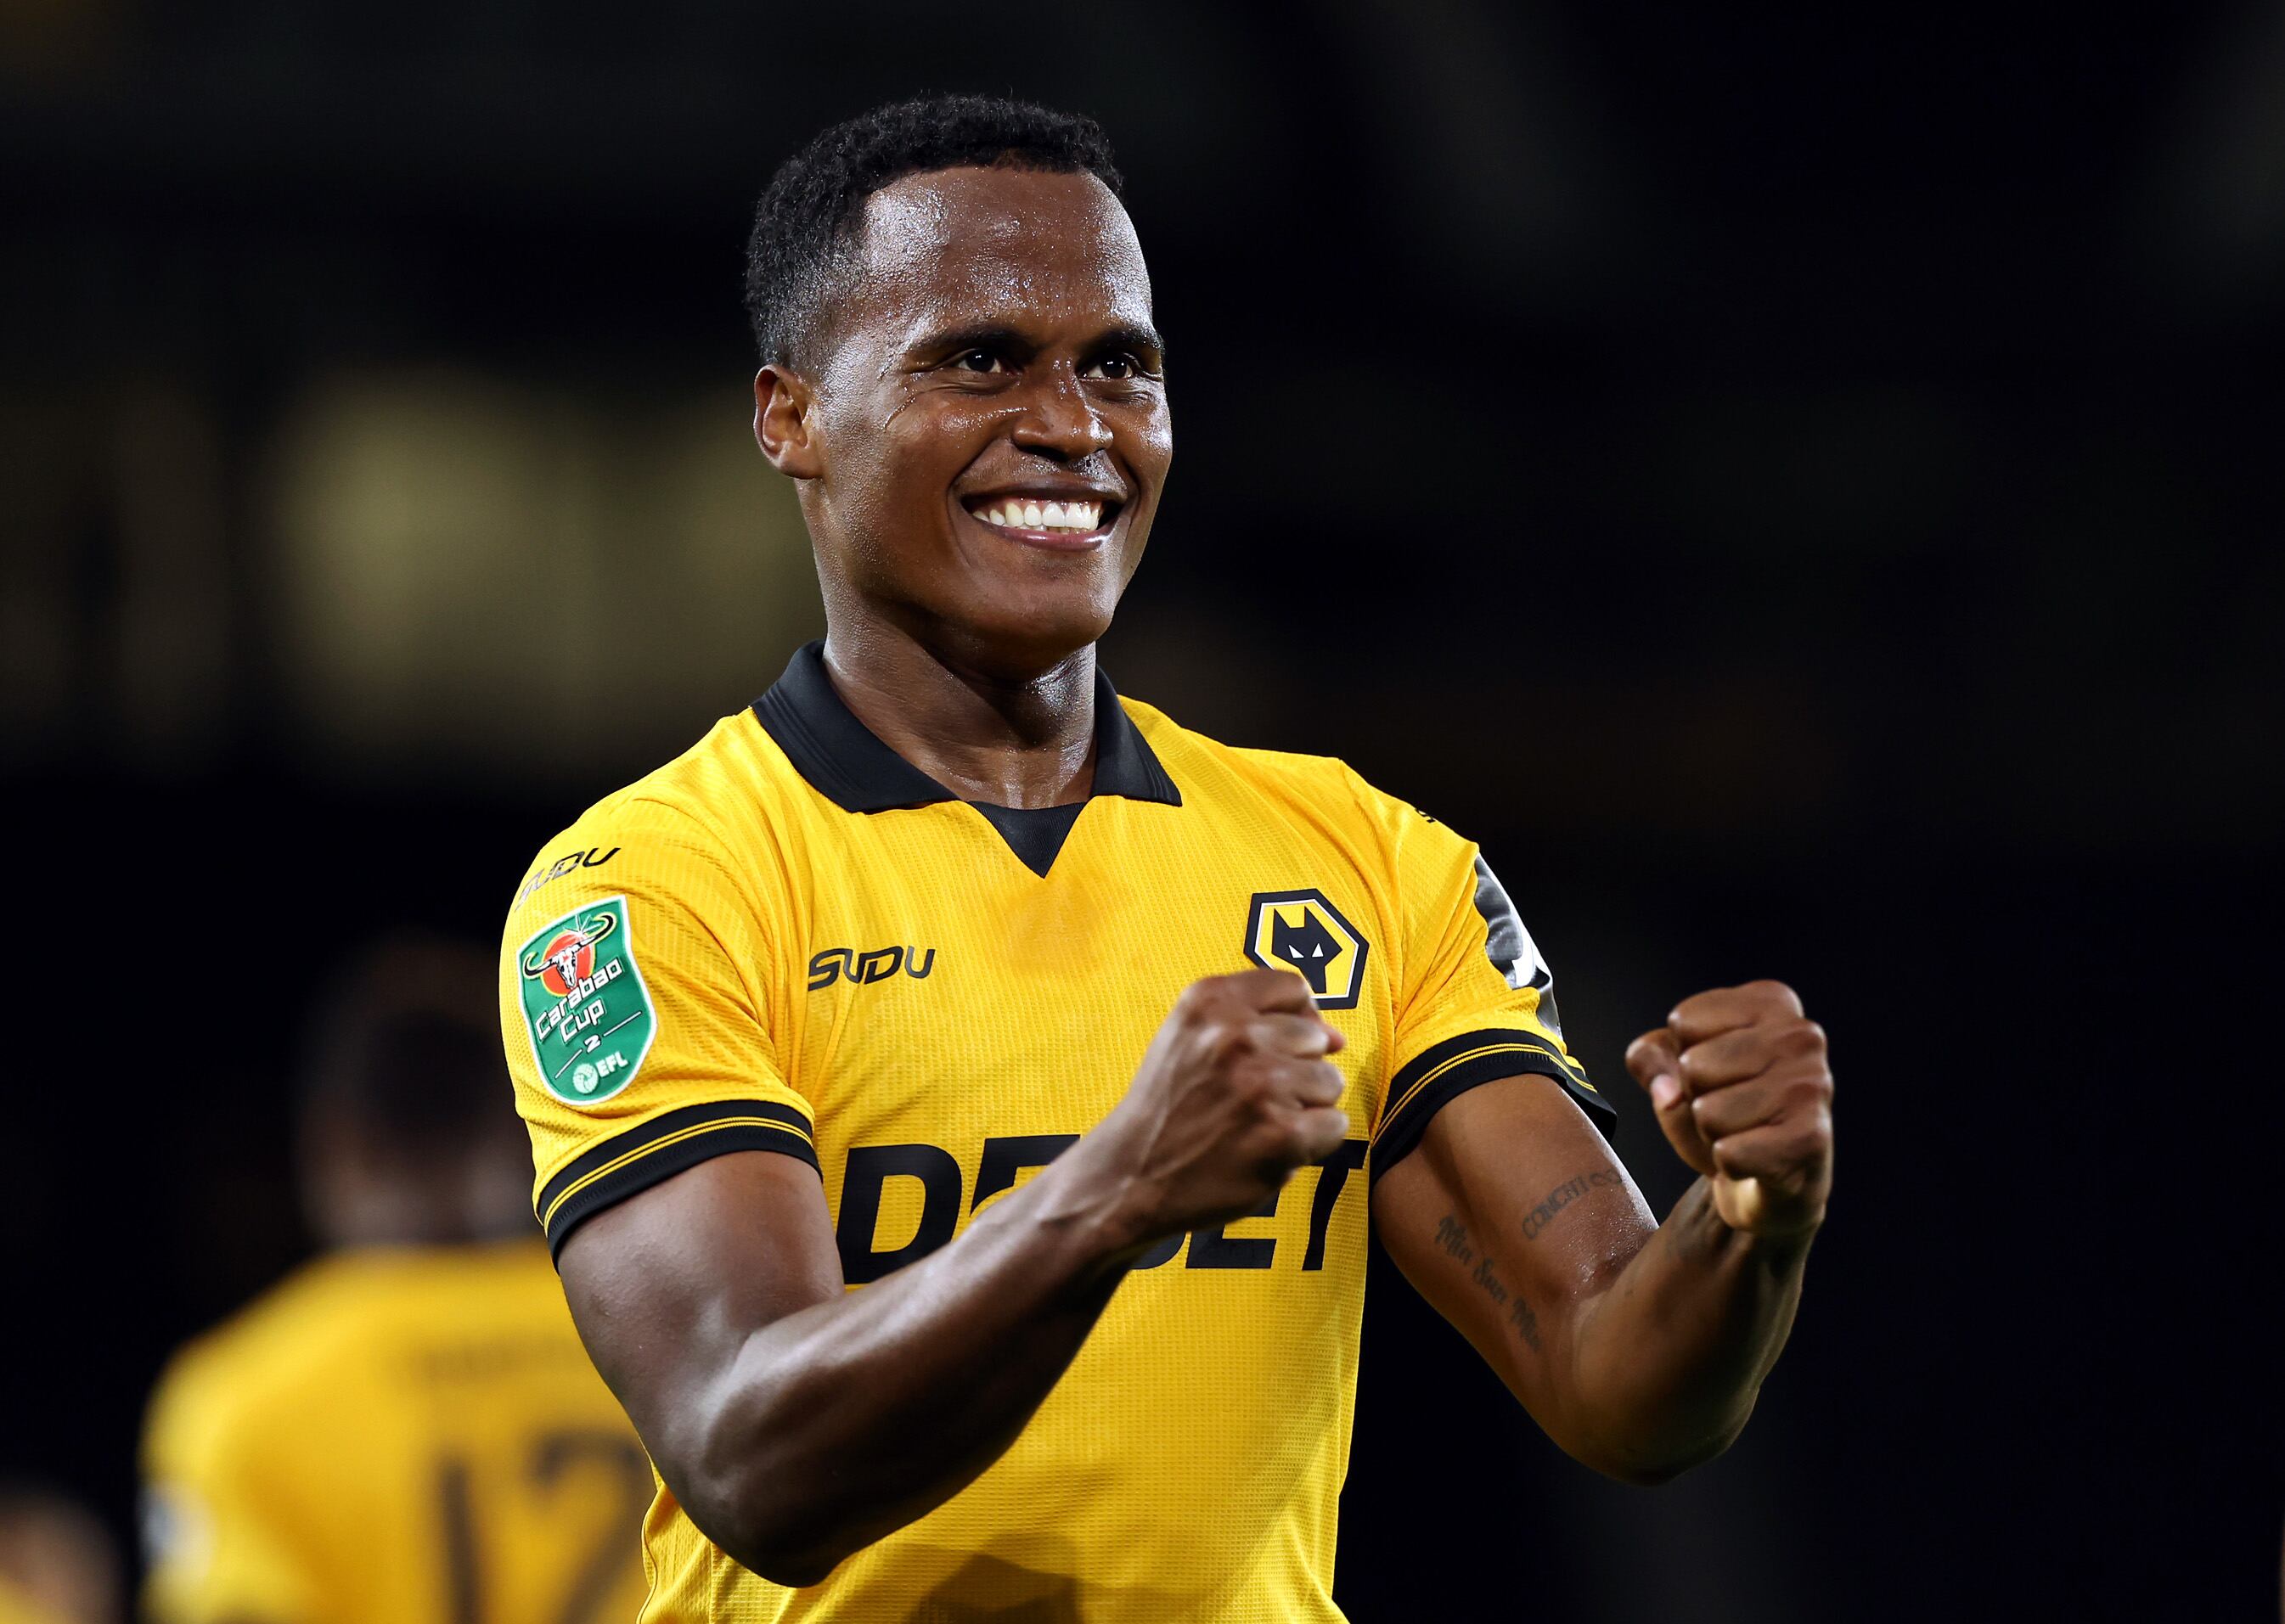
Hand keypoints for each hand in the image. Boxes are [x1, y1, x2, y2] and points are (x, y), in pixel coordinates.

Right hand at [1076, 969, 1349, 1249]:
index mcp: (1210, 1000)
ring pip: (1329, 1082)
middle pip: (1315, 1037)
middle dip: (1295, 1069)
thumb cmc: (1167, 1108)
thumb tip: (1337, 1037)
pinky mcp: (1281, 1132)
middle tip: (1248, 1100)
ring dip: (1303, 1108)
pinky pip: (1333, 1125)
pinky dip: (1310, 1144)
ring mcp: (1260, 1083)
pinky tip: (1267, 1150)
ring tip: (1256, 1125)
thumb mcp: (1188, 1037)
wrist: (1128, 1176)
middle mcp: (1235, 1034)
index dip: (1294, 1021)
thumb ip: (1258, 1021)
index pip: (1293, 988)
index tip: (1275, 1049)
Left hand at [1624, 980, 1831, 1236]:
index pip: (1682, 1022)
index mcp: (1771, 1001)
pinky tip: (1756, 1159)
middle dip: (1696, 1097)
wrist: (1767, 1181)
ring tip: (1743, 1132)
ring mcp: (1812, 1086)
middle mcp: (1801, 1036)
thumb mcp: (1674, 1070)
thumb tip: (1666, 1091)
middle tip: (1730, 1109)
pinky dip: (1729, 1164)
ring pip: (1708, 1113)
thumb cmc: (1725, 1108)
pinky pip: (1728, 1154)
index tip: (1718, 1072)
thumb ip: (1649, 1058)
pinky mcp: (1811, 1139)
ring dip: (1713, 1133)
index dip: (1682, 1056)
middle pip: (1693, 1067)